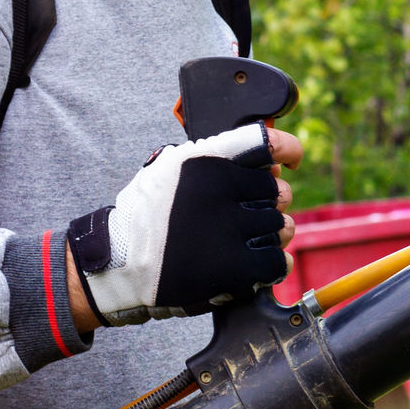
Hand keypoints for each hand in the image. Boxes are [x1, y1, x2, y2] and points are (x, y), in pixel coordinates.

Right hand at [65, 125, 306, 329]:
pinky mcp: (235, 267)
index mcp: (209, 159)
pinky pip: (277, 261)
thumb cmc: (144, 215)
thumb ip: (212, 156)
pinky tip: (259, 264)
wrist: (119, 263)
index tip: (290, 161)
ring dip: (271, 235)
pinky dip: (274, 264)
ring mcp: (231, 228)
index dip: (288, 149)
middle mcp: (223, 188)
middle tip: (251, 216)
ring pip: (282, 227)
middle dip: (270, 204)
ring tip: (250, 241)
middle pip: (278, 191)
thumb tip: (263, 155)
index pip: (268, 142)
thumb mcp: (169, 166)